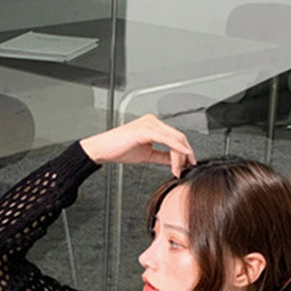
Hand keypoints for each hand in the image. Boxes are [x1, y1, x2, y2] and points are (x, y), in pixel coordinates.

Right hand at [80, 114, 195, 177]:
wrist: (102, 149)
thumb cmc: (118, 149)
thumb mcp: (146, 155)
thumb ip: (161, 156)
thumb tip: (174, 161)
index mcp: (153, 125)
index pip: (175, 136)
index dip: (184, 150)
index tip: (188, 164)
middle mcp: (153, 122)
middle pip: (178, 136)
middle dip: (186, 153)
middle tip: (188, 167)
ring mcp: (149, 124)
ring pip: (174, 138)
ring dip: (180, 155)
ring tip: (180, 169)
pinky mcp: (145, 130)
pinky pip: (165, 139)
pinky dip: (175, 148)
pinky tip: (181, 155)